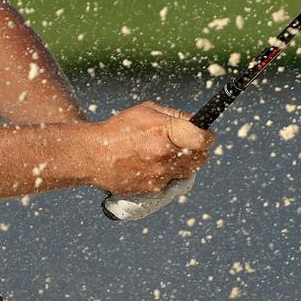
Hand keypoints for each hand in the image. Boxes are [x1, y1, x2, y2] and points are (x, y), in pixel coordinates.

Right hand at [88, 101, 213, 195]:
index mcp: (164, 132)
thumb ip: (176, 116)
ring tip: (168, 153)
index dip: (207, 136)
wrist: (93, 155)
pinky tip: (153, 164)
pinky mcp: (153, 189)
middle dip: (198, 149)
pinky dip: (169, 174)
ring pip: (189, 171)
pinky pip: (172, 181)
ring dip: (185, 163)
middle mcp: (165, 156)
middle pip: (201, 157)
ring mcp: (160, 175)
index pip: (204, 139)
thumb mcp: (147, 111)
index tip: (204, 134)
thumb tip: (197, 122)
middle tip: (188, 143)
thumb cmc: (120, 128)